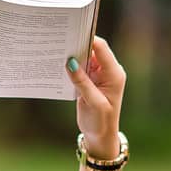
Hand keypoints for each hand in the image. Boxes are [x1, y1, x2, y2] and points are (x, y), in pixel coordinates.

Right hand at [65, 35, 125, 161]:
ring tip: (56, 50)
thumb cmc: (101, 122)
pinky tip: (58, 64)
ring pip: (85, 57)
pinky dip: (70, 65)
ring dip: (73, 54)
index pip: (101, 48)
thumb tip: (70, 62)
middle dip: (78, 44)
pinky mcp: (89, 81)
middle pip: (93, 49)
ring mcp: (98, 75)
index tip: (72, 32)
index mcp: (114, 74)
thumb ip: (82, 82)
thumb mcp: (93, 103)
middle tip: (60, 40)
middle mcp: (108, 71)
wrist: (101, 137)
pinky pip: (80, 67)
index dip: (88, 38)